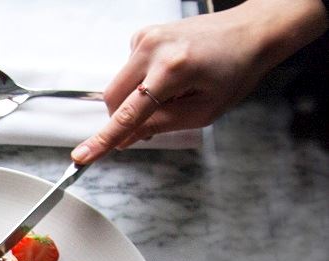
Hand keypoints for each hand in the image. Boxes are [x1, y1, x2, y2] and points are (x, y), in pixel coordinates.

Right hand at [71, 0, 328, 163]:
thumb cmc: (235, 70)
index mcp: (172, 69)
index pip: (128, 114)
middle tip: (151, 124)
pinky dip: (142, 82)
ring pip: (119, 86)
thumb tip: (127, 137)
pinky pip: (128, 71)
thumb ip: (161, 124)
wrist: (250, 32)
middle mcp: (153, 48)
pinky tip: (169, 76)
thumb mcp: (204, 110)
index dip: (104, 139)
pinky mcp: (143, 35)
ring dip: (137, 98)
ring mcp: (145, 38)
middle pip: (113, 98)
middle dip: (123, 117)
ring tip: (172, 92)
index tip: (81, 157)